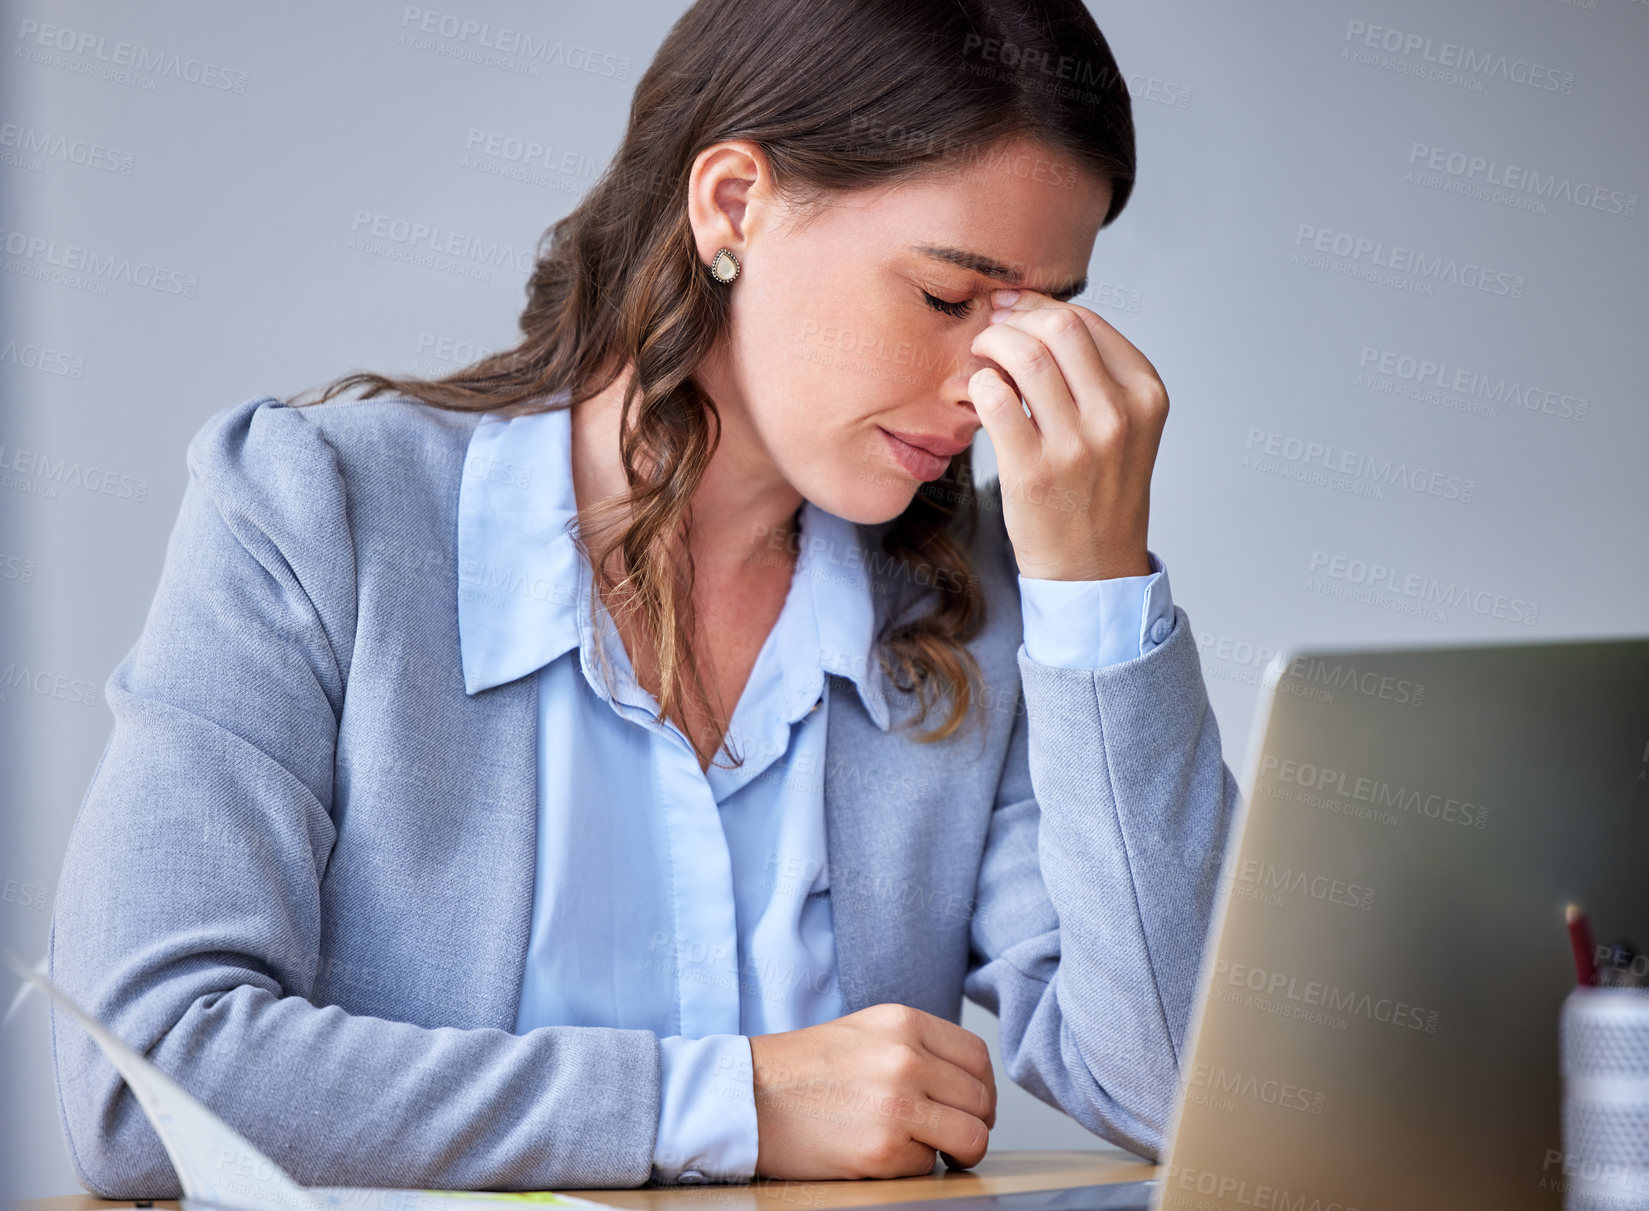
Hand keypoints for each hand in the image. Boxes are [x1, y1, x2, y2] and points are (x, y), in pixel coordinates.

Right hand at [749, 1002, 995, 1179]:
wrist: (745, 1097)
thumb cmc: (799, 1069)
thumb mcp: (864, 1032)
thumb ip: (915, 1046)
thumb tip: (963, 1083)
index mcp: (903, 1022)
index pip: (977, 1057)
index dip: (982, 1090)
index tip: (973, 1107)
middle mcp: (906, 1057)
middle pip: (979, 1100)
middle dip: (972, 1124)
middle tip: (950, 1137)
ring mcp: (897, 1103)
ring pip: (970, 1137)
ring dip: (955, 1151)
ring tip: (927, 1150)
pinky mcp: (883, 1150)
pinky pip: (927, 1165)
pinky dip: (911, 1167)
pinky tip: (880, 1154)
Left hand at [968, 287, 1168, 580]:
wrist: (1094, 568)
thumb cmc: (1100, 491)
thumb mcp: (1126, 425)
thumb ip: (1096, 373)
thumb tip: (1036, 316)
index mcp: (1145, 394)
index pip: (1088, 321)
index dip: (1040, 307)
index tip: (1014, 309)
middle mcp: (1117, 415)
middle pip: (1059, 327)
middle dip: (1015, 317)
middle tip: (992, 329)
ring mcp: (1076, 444)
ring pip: (1024, 355)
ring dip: (991, 344)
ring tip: (981, 357)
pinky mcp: (1033, 470)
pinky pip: (994, 398)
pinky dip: (979, 384)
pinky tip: (980, 394)